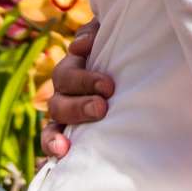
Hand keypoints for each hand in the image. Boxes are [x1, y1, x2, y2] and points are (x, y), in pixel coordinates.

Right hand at [38, 20, 113, 158]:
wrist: (139, 67)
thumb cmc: (126, 47)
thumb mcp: (113, 34)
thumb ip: (96, 32)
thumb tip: (80, 46)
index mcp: (76, 66)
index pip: (68, 74)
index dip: (84, 80)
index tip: (109, 87)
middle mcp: (67, 90)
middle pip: (60, 99)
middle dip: (79, 106)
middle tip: (102, 108)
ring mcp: (67, 112)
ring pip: (54, 122)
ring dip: (60, 133)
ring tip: (67, 146)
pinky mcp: (70, 132)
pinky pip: (54, 142)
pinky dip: (52, 147)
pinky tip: (59, 157)